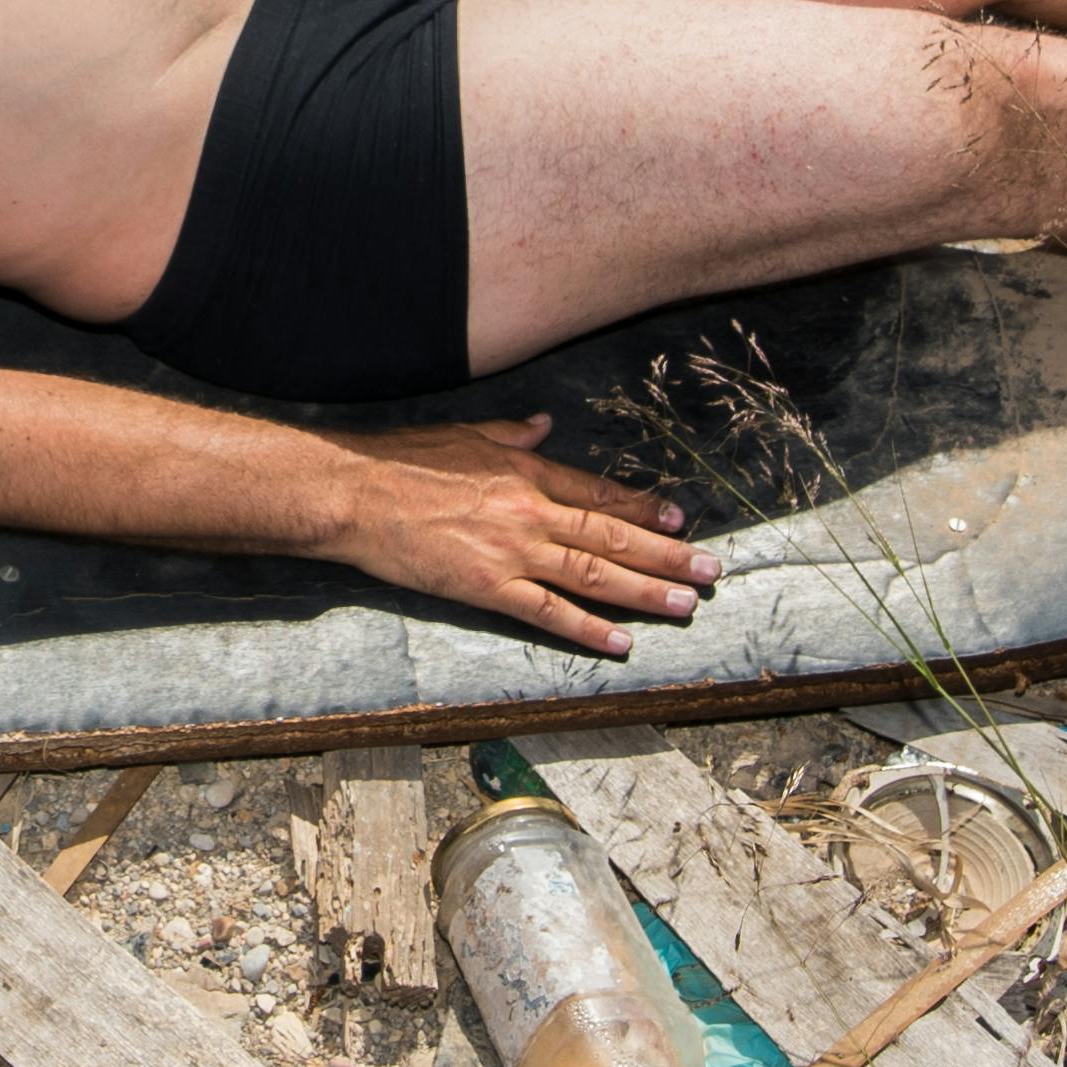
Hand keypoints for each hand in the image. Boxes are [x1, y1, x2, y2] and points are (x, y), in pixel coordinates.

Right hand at [320, 414, 714, 655]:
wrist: (357, 494)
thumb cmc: (404, 461)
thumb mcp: (466, 433)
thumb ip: (513, 434)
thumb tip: (545, 425)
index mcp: (527, 473)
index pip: (599, 492)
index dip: (643, 509)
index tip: (679, 520)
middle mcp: (532, 513)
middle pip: (612, 537)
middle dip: (666, 555)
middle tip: (709, 569)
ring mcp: (513, 553)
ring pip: (594, 575)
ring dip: (646, 592)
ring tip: (686, 604)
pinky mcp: (488, 588)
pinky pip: (549, 613)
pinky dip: (589, 629)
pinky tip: (622, 642)